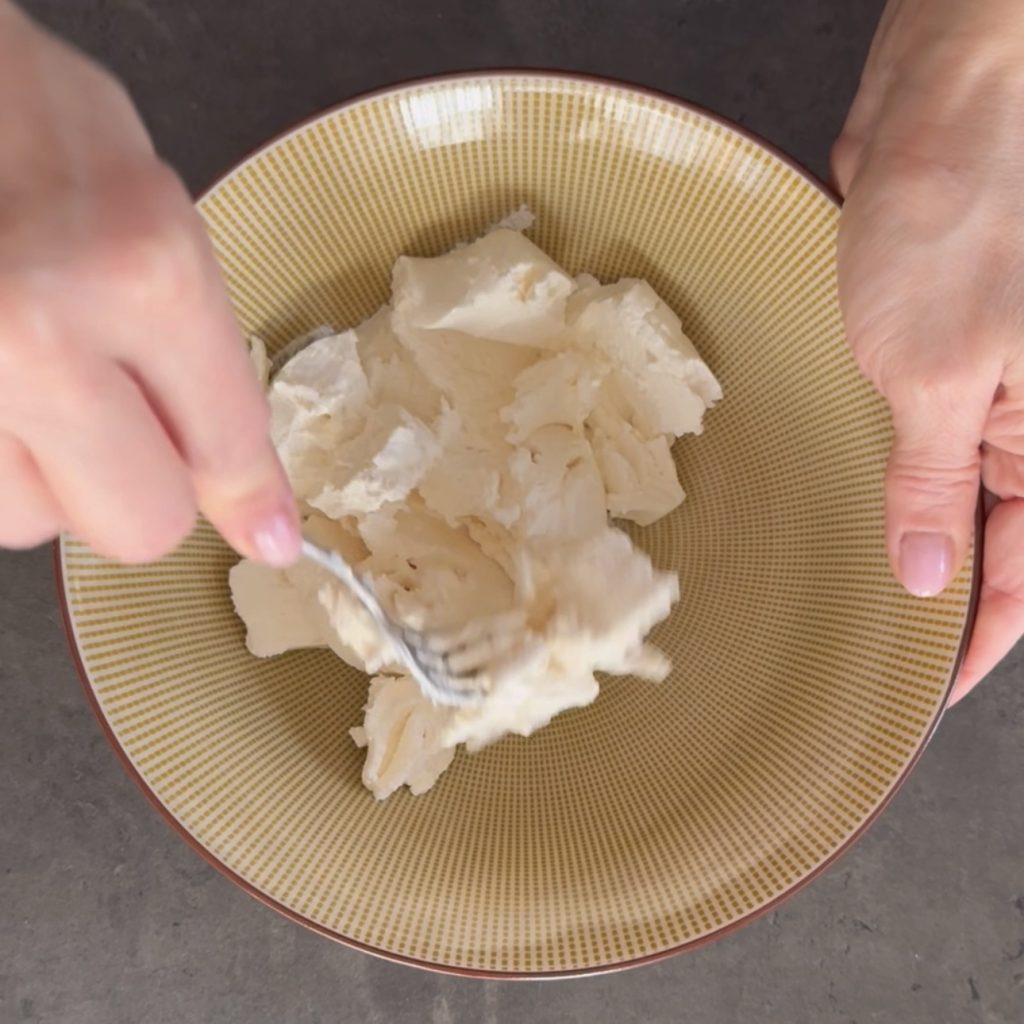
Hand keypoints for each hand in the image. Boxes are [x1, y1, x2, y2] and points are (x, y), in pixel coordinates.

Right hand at [0, 3, 298, 565]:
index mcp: (143, 274)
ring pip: (33, 521)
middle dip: (141, 488)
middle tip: (120, 417)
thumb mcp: (154, 216)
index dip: (248, 498)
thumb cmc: (27, 116)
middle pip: (138, 526)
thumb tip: (258, 513)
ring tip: (30, 372)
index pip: (226, 449)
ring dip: (47, 468)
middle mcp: (40, 335)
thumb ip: (212, 364)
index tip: (266, 531)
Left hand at [833, 0, 1023, 702]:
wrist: (951, 96)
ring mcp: (984, 377)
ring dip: (918, 533)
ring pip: (956, 483)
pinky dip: (894, 470)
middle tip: (891, 649)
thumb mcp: (934, 372)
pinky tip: (856, 503)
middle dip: (951, 590)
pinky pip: (920, 429)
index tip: (941, 684)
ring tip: (866, 593)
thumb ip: (932, 481)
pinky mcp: (933, 341)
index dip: (987, 633)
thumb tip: (932, 575)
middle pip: (998, 532)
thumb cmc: (963, 217)